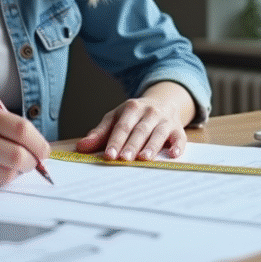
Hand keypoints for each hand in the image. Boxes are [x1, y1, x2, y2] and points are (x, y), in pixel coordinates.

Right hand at [0, 102, 49, 188]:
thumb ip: (7, 128)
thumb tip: (41, 151)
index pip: (23, 129)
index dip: (39, 144)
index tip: (43, 152)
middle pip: (18, 156)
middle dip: (31, 164)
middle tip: (30, 165)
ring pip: (6, 174)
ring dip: (13, 174)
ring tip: (6, 167)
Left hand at [75, 81, 195, 160]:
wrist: (163, 102)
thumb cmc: (134, 115)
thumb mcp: (115, 118)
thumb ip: (99, 133)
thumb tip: (81, 147)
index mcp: (131, 108)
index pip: (122, 126)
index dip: (115, 141)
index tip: (109, 155)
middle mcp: (149, 112)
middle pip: (139, 130)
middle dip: (132, 145)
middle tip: (124, 159)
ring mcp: (165, 120)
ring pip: (158, 133)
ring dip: (152, 146)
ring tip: (144, 158)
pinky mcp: (178, 129)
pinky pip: (179, 137)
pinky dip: (178, 146)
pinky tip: (174, 154)